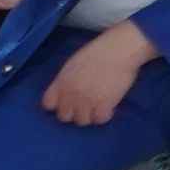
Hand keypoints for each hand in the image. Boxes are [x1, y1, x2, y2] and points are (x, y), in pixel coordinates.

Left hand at [32, 23, 147, 131]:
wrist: (120, 48)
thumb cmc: (98, 51)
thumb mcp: (74, 64)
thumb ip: (66, 80)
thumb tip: (66, 93)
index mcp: (62, 81)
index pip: (48, 104)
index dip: (57, 104)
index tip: (66, 101)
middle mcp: (71, 94)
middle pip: (64, 116)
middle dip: (73, 112)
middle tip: (84, 105)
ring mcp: (87, 100)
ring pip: (82, 121)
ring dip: (89, 115)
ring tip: (98, 106)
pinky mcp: (105, 104)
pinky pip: (100, 119)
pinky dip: (104, 115)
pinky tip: (109, 107)